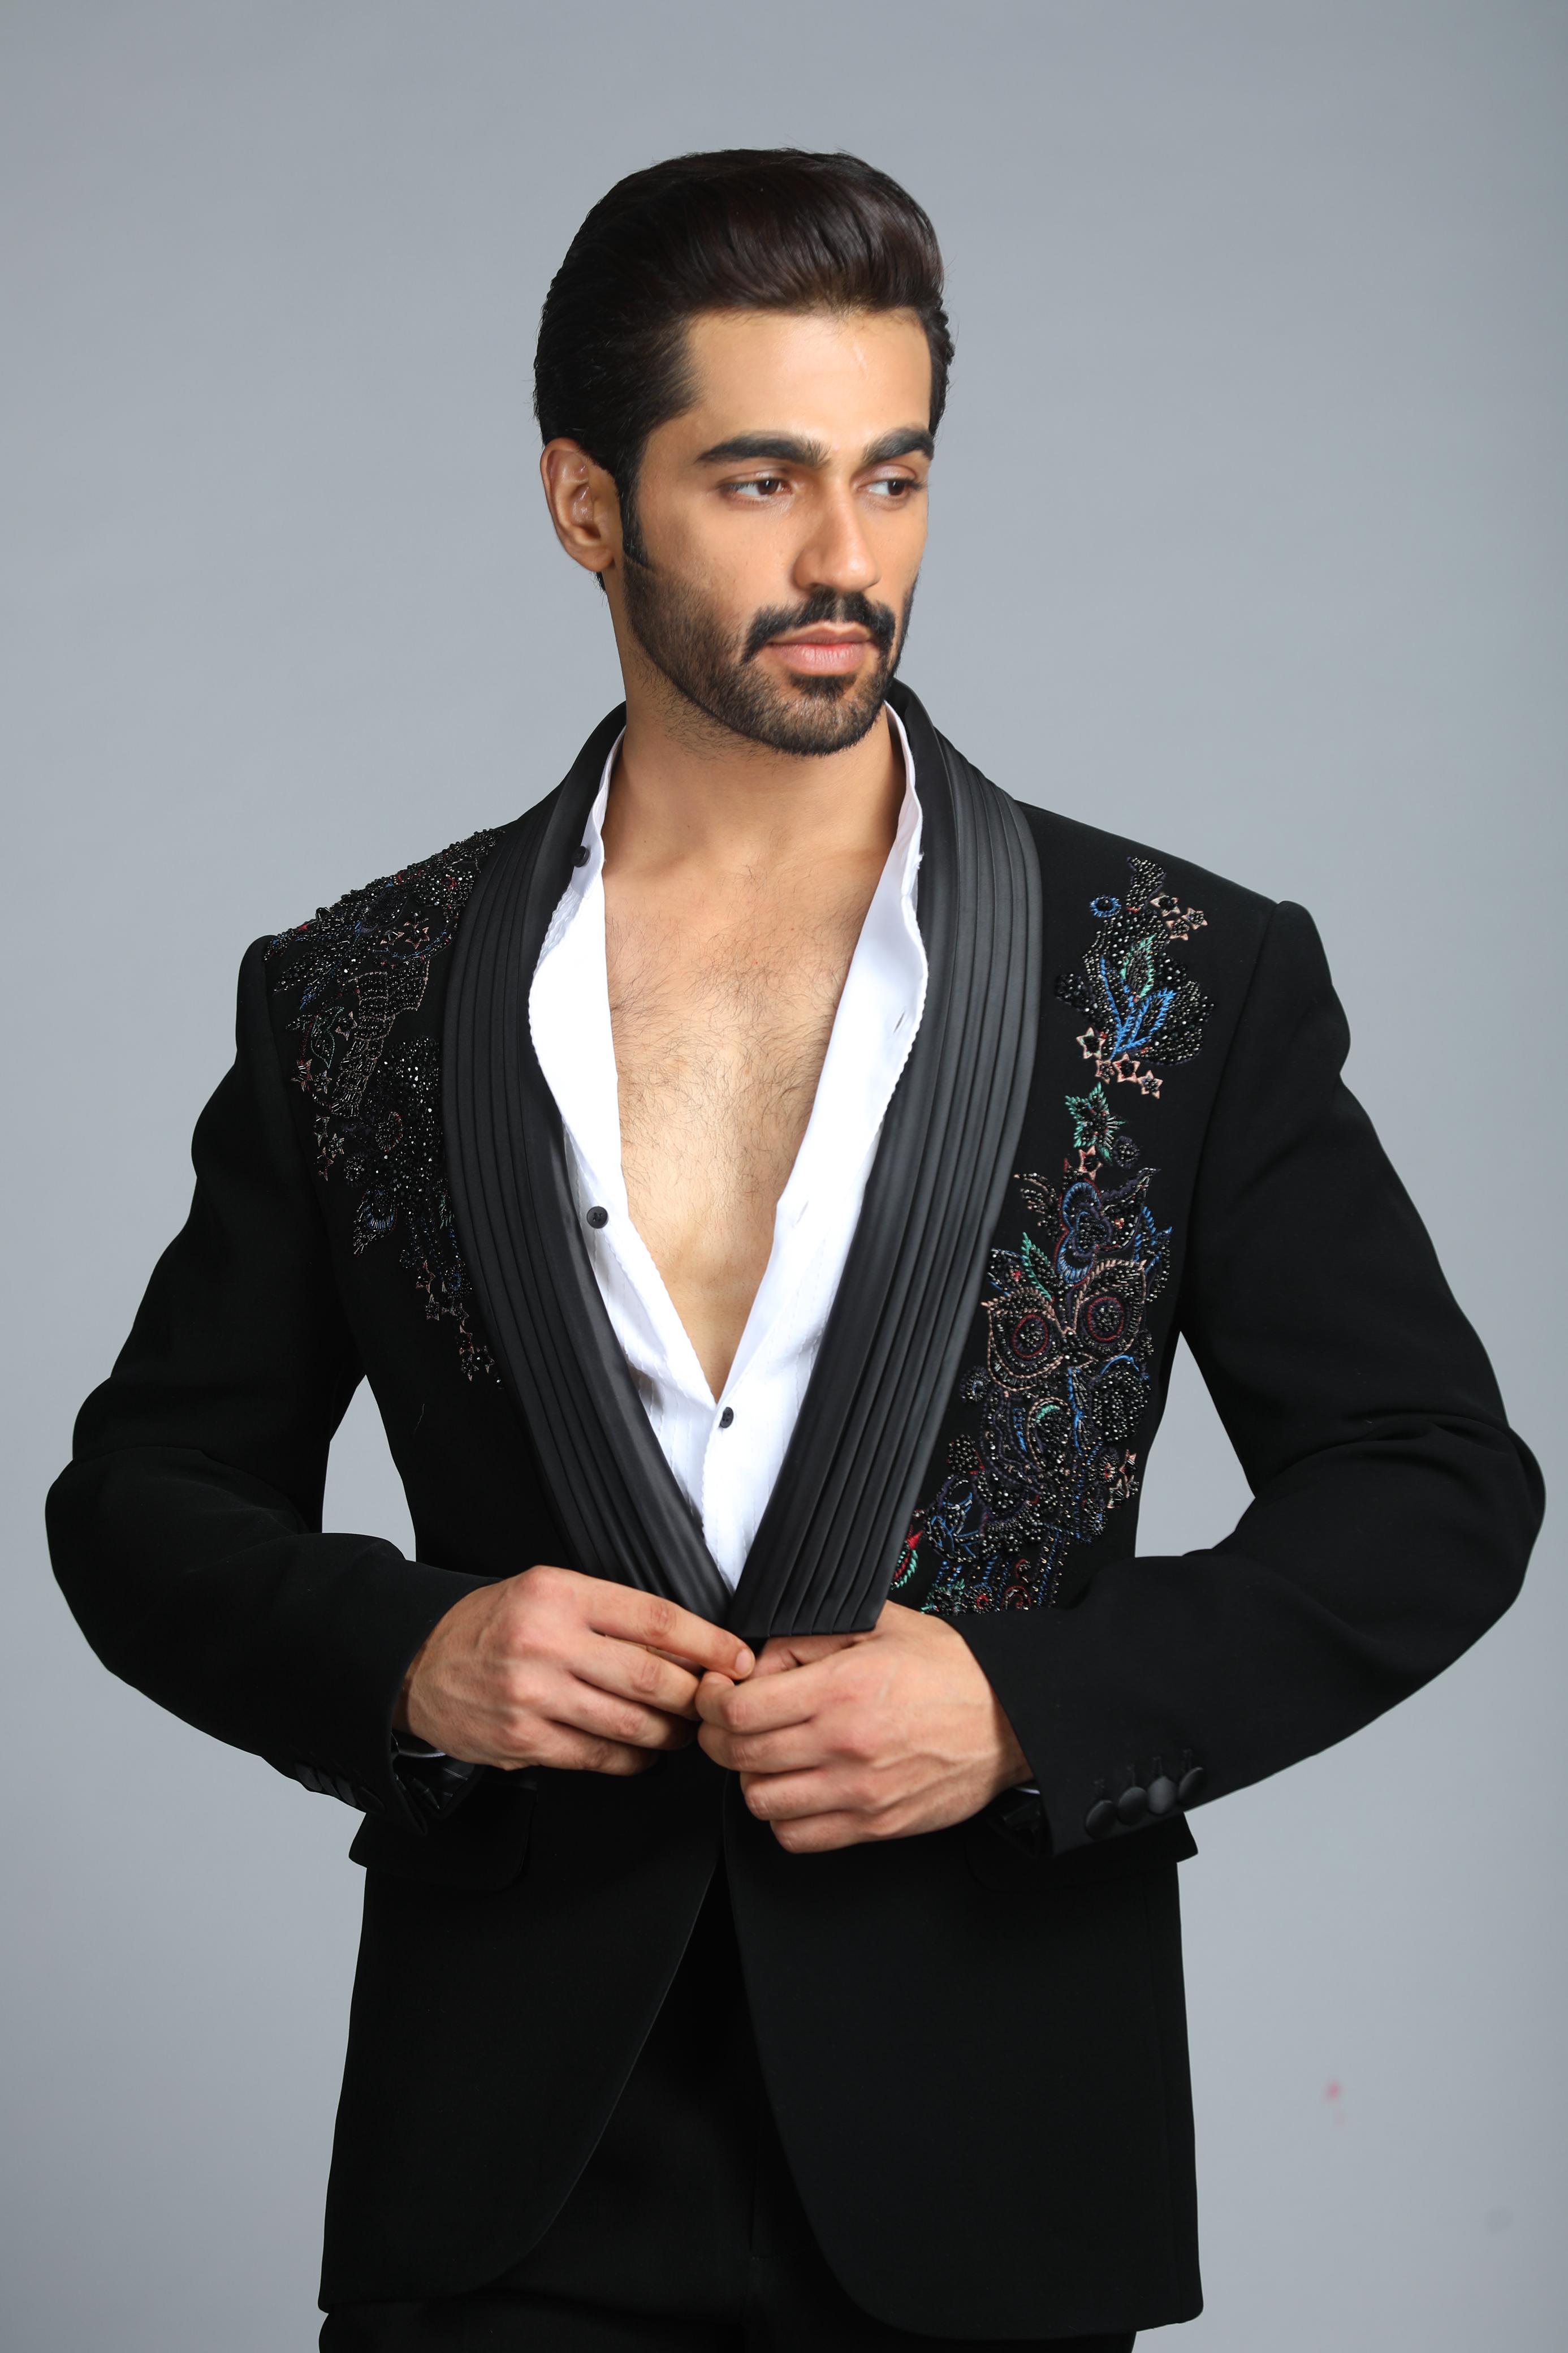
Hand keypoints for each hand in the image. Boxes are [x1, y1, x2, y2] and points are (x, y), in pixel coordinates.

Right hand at [397, 1565, 753, 1774]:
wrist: (421, 1663)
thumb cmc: (496, 1624)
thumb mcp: (548, 1591)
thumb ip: (610, 1612)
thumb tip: (690, 1642)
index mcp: (560, 1594)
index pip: (656, 1620)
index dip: (709, 1644)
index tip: (738, 1659)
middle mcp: (546, 1642)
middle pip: (652, 1678)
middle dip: (697, 1697)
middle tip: (715, 1703)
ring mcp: (532, 1695)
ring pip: (631, 1723)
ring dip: (671, 1733)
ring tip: (683, 1729)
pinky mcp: (522, 1740)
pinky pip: (599, 1756)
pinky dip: (633, 1758)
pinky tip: (643, 1752)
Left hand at [695, 1600, 1029, 1851]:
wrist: (1009, 1717)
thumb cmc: (950, 1670)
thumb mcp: (876, 1624)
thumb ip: (807, 1638)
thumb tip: (757, 1664)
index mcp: (841, 1688)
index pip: (738, 1710)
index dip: (712, 1702)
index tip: (716, 1694)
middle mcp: (845, 1744)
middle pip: (740, 1756)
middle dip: (720, 1737)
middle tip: (729, 1723)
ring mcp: (859, 1792)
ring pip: (761, 1801)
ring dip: (752, 1777)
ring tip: (767, 1756)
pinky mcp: (874, 1825)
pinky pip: (798, 1838)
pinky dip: (784, 1818)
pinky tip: (797, 1790)